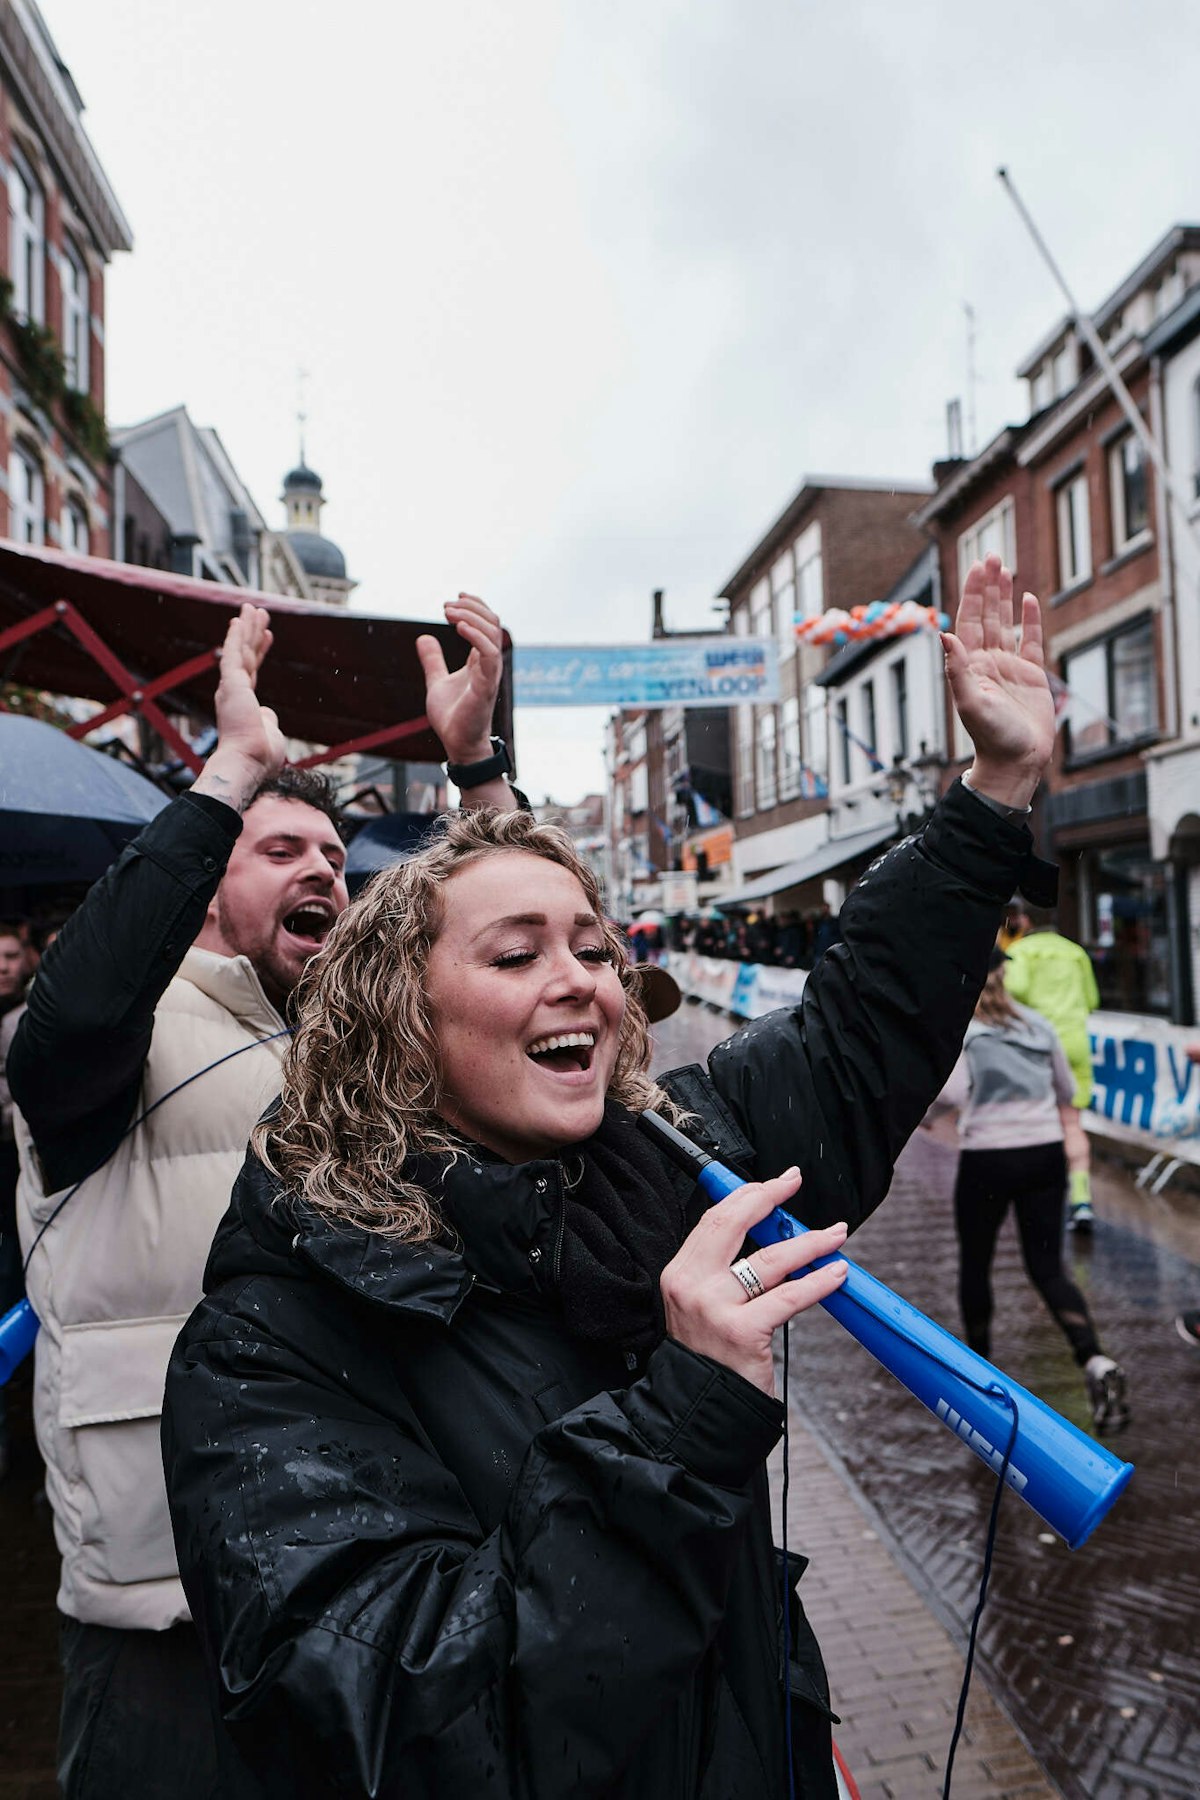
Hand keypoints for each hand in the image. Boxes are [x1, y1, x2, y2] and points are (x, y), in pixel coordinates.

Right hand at [193, 603, 285, 811]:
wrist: (247, 762)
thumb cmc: (259, 756)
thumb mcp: (269, 733)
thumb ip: (267, 719)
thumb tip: (267, 713)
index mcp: (242, 703)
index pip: (252, 670)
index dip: (259, 651)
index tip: (267, 636)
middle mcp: (233, 692)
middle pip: (245, 655)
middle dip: (253, 633)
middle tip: (259, 613)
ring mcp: (231, 687)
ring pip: (240, 649)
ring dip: (247, 627)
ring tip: (255, 608)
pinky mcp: (230, 684)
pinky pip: (232, 653)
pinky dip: (236, 635)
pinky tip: (239, 619)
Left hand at [416, 594, 504, 765]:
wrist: (458, 744)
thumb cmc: (453, 717)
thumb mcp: (436, 681)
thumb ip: (433, 661)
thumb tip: (423, 638)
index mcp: (480, 661)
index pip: (487, 625)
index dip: (476, 606)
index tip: (457, 596)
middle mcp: (488, 664)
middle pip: (492, 624)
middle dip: (472, 608)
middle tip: (446, 606)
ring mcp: (489, 674)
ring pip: (493, 634)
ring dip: (472, 617)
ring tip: (448, 613)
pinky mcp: (486, 686)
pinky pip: (489, 655)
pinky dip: (476, 637)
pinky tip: (459, 627)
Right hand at [659, 1168, 848, 1394]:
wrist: (701, 1410)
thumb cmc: (711, 1358)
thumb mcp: (703, 1306)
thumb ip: (724, 1271)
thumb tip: (770, 1234)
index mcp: (680, 1274)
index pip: (713, 1220)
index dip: (746, 1195)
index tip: (773, 1183)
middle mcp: (690, 1285)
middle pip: (733, 1224)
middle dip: (769, 1197)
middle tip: (794, 1183)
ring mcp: (713, 1307)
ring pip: (769, 1259)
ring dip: (809, 1242)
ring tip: (835, 1234)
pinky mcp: (740, 1331)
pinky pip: (788, 1297)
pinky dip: (818, 1282)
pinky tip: (836, 1273)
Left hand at [941, 554, 1054, 808]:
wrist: (1015, 763)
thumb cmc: (990, 737)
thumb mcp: (971, 702)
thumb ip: (957, 668)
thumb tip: (944, 633)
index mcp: (969, 665)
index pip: (969, 620)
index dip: (973, 593)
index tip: (977, 566)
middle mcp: (987, 661)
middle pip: (987, 615)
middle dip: (987, 586)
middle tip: (991, 556)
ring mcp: (1009, 667)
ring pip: (1006, 623)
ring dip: (1005, 597)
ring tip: (1005, 569)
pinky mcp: (1031, 676)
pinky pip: (1030, 641)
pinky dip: (1029, 620)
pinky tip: (1028, 599)